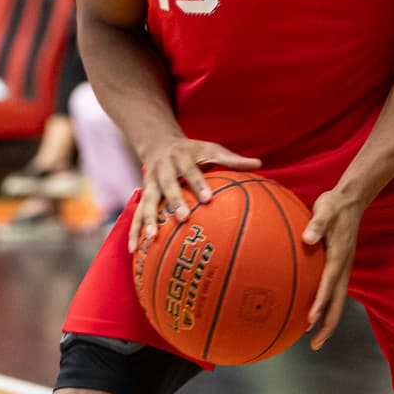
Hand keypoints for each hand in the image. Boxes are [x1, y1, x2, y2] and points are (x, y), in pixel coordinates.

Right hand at [128, 135, 261, 252]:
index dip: (198, 183)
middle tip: (183, 218)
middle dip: (173, 201)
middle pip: (166, 185)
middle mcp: (162, 169)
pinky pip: (136, 215)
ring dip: (147, 220)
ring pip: (146, 202)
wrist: (158, 144)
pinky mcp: (143, 196)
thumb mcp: (210, 149)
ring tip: (152, 238)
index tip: (208, 198)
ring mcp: (149, 184)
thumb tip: (259, 164)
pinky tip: (135, 250)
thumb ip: (232, 159)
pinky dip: (134, 231)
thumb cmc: (192, 151)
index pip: (190, 170)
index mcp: (180, 157)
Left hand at [300, 187, 364, 349]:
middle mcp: (343, 268)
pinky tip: (312, 313)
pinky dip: (325, 306)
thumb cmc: (334, 205)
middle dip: (327, 325)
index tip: (310, 320)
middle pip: (338, 304)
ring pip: (337, 301)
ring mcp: (343, 269)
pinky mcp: (339, 267)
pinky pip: (333, 292)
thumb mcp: (325, 210)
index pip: (329, 285)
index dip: (320, 303)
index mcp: (339, 257)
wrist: (350, 200)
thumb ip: (316, 224)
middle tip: (314, 344)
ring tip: (311, 338)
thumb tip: (307, 239)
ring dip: (327, 320)